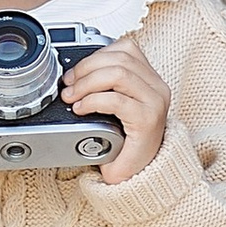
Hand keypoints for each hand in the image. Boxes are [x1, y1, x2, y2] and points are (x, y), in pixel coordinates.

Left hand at [68, 37, 170, 186]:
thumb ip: (106, 85)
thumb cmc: (126, 144)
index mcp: (151, 80)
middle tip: (68, 86)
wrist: (139, 177)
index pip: (125, 49)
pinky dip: (93, 101)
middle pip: (119, 59)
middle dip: (86, 69)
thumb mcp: (117, 106)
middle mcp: (157, 88)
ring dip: (87, 83)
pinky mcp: (147, 120)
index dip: (95, 55)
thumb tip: (75, 73)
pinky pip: (116, 100)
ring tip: (73, 97)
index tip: (75, 72)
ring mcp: (154, 103)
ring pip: (118, 74)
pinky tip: (82, 109)